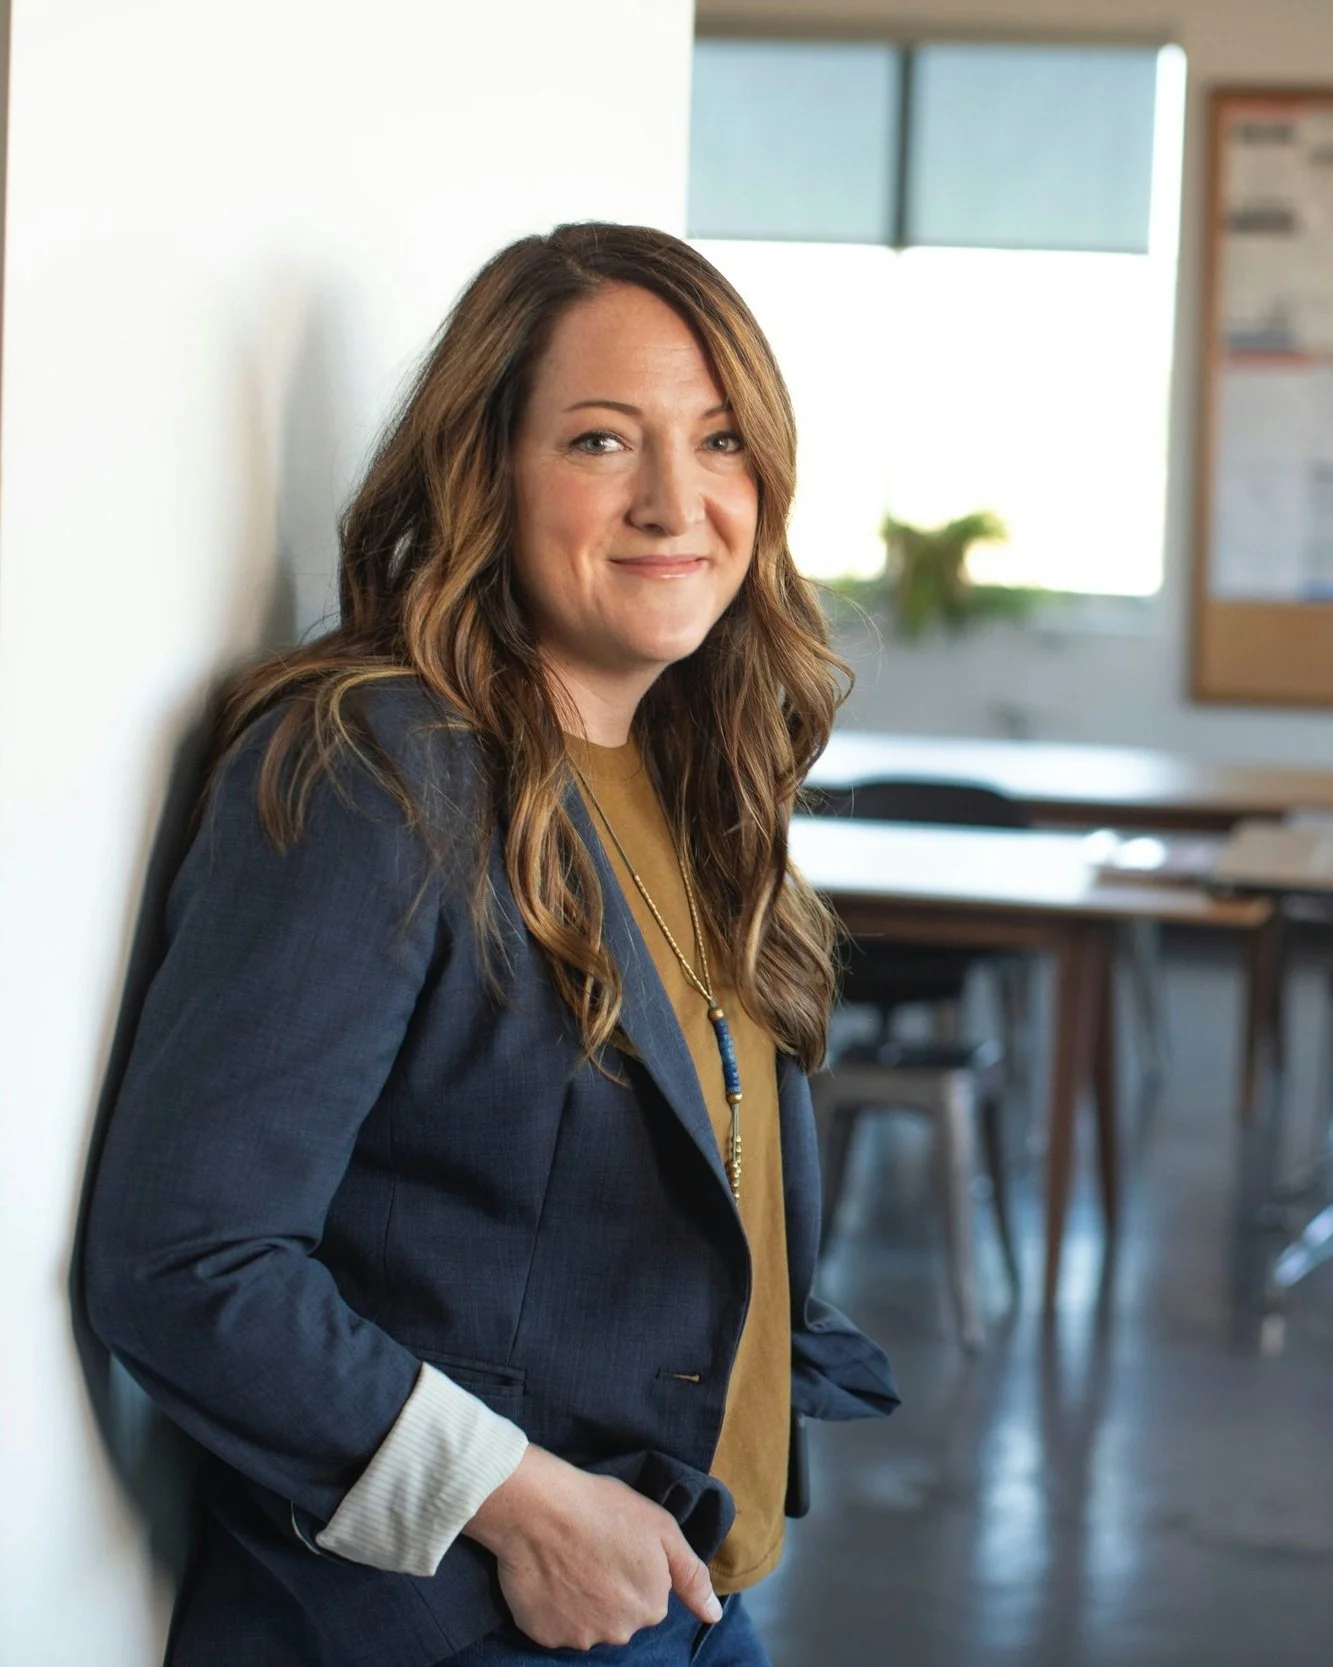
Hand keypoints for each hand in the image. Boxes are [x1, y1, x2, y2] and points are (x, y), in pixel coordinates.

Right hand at [463, 1445, 721, 1649]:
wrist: (538, 1508)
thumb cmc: (602, 1508)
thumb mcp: (662, 1528)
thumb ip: (691, 1576)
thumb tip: (714, 1616)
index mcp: (651, 1606)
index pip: (649, 1596)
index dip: (633, 1566)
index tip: (616, 1542)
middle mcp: (620, 1632)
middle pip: (620, 1614)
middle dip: (610, 1589)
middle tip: (591, 1550)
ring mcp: (580, 1637)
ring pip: (588, 1622)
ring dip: (582, 1600)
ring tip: (567, 1560)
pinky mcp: (544, 1635)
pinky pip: (555, 1626)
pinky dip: (552, 1606)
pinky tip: (548, 1575)